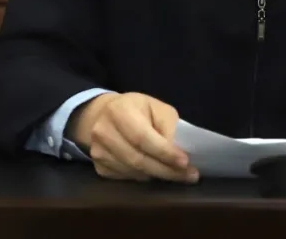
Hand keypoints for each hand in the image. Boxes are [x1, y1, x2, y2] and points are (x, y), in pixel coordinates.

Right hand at [68, 92, 197, 182]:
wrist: (104, 114)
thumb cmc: (137, 110)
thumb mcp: (157, 108)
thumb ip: (168, 126)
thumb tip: (178, 152)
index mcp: (119, 110)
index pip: (142, 137)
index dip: (164, 152)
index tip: (185, 162)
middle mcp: (103, 131)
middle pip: (137, 159)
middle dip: (166, 170)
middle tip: (188, 175)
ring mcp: (98, 151)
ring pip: (133, 172)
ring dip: (157, 176)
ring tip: (177, 175)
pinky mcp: (99, 166)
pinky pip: (126, 178)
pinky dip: (144, 177)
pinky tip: (155, 172)